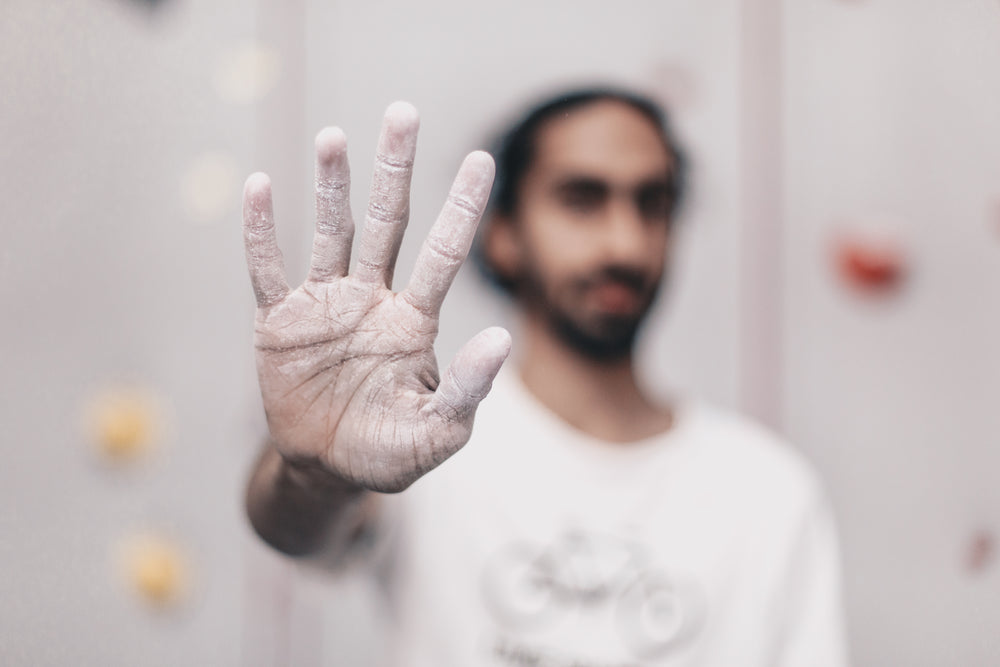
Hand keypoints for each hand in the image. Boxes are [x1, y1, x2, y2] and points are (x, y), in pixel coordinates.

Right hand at [242, 102, 510, 492]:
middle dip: (394, 169)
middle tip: (403, 113)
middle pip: (386, 222)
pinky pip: (268, 270)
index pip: (443, 254)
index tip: (482, 159)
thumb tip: (500, 339)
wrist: (327, 469)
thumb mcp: (437, 430)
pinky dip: (262, 232)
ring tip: (335, 137)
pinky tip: (261, 187)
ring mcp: (326, 305)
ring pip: (330, 233)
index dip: (461, 208)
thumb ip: (468, 388)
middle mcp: (373, 299)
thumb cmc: (389, 451)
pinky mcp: (281, 322)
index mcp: (415, 321)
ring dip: (331, 187)